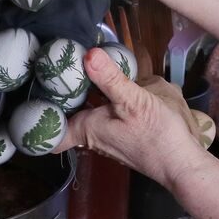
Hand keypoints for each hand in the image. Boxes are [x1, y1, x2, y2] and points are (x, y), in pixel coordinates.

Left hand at [55, 47, 207, 187]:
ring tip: (82, 73)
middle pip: (69, 119)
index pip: (52, 133)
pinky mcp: (124, 139)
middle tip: (58, 71)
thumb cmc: (156, 135)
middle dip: (64, 98)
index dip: (41, 119)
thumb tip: (88, 54)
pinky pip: (104, 120)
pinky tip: (113, 90)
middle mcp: (93, 138)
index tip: (37, 96)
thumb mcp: (133, 100)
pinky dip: (103, 105)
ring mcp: (108, 140)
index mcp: (87, 129)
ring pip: (87, 119)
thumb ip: (110, 78)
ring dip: (85, 100)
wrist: (180, 164)